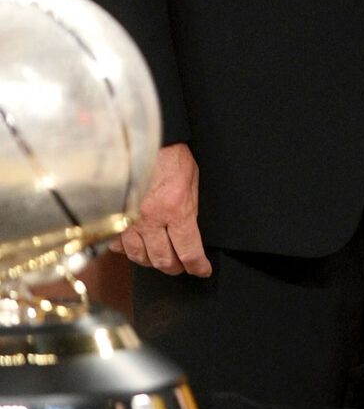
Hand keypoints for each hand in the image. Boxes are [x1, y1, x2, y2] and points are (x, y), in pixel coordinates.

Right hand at [109, 142, 211, 276]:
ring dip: (153, 262)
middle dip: (177, 268)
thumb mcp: (192, 181)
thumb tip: (188, 235)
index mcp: (176, 208)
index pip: (189, 250)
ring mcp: (130, 220)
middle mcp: (152, 219)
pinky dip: (130, 250)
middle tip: (183, 265)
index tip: (202, 269)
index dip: (198, 266)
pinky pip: (121, 245)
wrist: (143, 139)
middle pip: (164, 261)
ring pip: (141, 257)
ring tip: (162, 258)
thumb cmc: (171, 155)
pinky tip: (138, 246)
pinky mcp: (115, 217)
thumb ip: (190, 210)